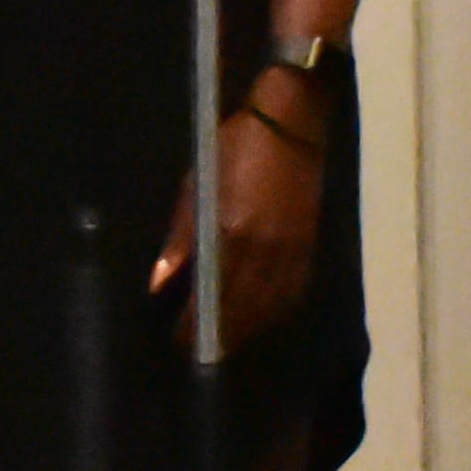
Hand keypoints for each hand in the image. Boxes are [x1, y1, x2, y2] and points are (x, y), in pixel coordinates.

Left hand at [150, 93, 331, 354]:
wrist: (291, 121)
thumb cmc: (233, 145)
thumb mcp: (195, 185)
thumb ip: (180, 237)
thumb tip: (160, 282)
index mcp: (232, 231)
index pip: (210, 292)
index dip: (195, 321)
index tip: (180, 340)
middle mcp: (264, 248)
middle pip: (242, 306)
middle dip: (221, 332)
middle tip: (200, 349)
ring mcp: (291, 247)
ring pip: (270, 304)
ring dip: (249, 327)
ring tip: (228, 341)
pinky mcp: (309, 243)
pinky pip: (294, 289)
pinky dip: (277, 309)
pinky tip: (264, 318)